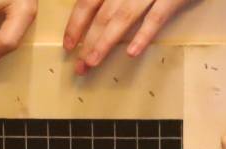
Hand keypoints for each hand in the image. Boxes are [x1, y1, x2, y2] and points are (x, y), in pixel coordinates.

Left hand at [64, 0, 195, 75]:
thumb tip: (93, 13)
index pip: (88, 1)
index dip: (76, 23)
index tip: (68, 46)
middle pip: (102, 14)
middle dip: (88, 40)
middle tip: (79, 66)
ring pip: (123, 16)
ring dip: (106, 41)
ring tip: (93, 62)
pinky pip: (157, 16)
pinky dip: (143, 34)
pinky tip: (132, 52)